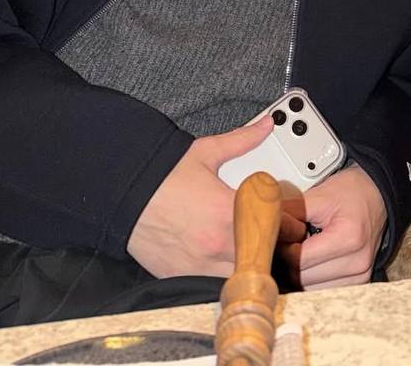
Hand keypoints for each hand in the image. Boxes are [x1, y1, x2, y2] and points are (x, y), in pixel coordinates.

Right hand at [127, 118, 304, 277]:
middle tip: (274, 236)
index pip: (275, 224)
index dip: (287, 222)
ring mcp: (200, 266)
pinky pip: (214, 286)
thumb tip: (265, 125)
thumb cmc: (162, 176)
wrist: (122, 196)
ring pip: (241, 276)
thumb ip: (241, 141)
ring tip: (250, 250)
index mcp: (227, 211)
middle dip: (273, 246)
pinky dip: (224, 277)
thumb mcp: (205, 153)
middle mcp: (217, 244)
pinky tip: (225, 263)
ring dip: (250, 265)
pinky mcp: (183, 279)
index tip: (288, 219)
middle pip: (263, 254)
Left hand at [278, 165, 386, 289]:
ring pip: (311, 289)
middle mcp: (358, 262)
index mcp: (349, 238)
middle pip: (304, 279)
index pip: (300, 260)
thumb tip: (266, 227)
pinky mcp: (359, 282)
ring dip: (299, 274)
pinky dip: (312, 279)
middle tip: (286, 244)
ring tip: (300, 252)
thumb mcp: (320, 194)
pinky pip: (324, 290)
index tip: (279, 238)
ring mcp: (361, 275)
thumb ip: (291, 212)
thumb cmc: (352, 192)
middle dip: (289, 263)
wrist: (376, 194)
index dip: (283, 249)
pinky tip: (310, 263)